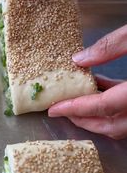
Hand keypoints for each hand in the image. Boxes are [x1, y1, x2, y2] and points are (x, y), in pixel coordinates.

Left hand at [48, 25, 126, 139]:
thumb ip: (112, 45)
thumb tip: (78, 59)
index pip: (102, 106)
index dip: (76, 108)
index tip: (53, 109)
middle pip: (111, 126)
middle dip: (84, 120)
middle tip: (62, 110)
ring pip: (120, 124)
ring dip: (98, 115)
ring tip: (75, 101)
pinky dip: (112, 104)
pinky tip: (100, 87)